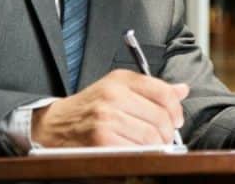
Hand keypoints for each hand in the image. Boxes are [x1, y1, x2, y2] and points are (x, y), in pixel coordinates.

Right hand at [31, 69, 189, 146]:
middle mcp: (113, 96)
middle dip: (167, 133)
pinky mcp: (100, 141)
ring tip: (152, 147)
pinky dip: (141, 155)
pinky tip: (137, 153)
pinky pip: (135, 151)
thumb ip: (151, 90)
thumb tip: (182, 90)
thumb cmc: (89, 109)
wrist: (52, 125)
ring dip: (157, 146)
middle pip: (160, 117)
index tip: (176, 120)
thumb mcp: (117, 89)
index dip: (176, 110)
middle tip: (165, 139)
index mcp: (120, 80)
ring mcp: (106, 119)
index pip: (163, 92)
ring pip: (150, 137)